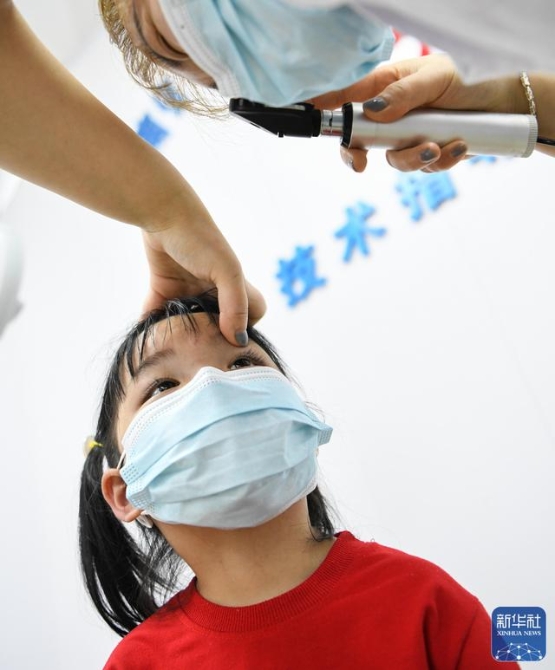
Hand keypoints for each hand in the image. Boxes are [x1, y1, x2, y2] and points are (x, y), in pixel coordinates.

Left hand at [142, 218, 265, 346]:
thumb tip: (238, 341)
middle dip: (210, 336)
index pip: (252, 313)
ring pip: (189, 322)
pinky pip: (159, 312)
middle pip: (219, 324)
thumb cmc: (200, 239)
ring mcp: (187, 290)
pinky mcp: (162, 287)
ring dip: (181, 333)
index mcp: (234, 285)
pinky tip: (149, 336)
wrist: (161, 213)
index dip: (245, 326)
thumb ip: (235, 306)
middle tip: (198, 346)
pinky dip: (153, 323)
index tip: (228, 335)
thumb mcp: (227, 271)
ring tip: (174, 343)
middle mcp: (213, 290)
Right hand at [309, 54, 504, 172]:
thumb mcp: (434, 77)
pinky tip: (459, 146)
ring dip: (415, 158)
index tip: (309, 118)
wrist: (499, 102)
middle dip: (355, 155)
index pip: (346, 100)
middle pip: (357, 141)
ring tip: (440, 146)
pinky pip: (424, 167)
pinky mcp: (426, 154)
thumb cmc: (464, 79)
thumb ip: (404, 94)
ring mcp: (406, 137)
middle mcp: (389, 116)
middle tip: (359, 164)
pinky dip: (442, 160)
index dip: (324, 110)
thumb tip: (372, 110)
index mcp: (383, 89)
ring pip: (395, 161)